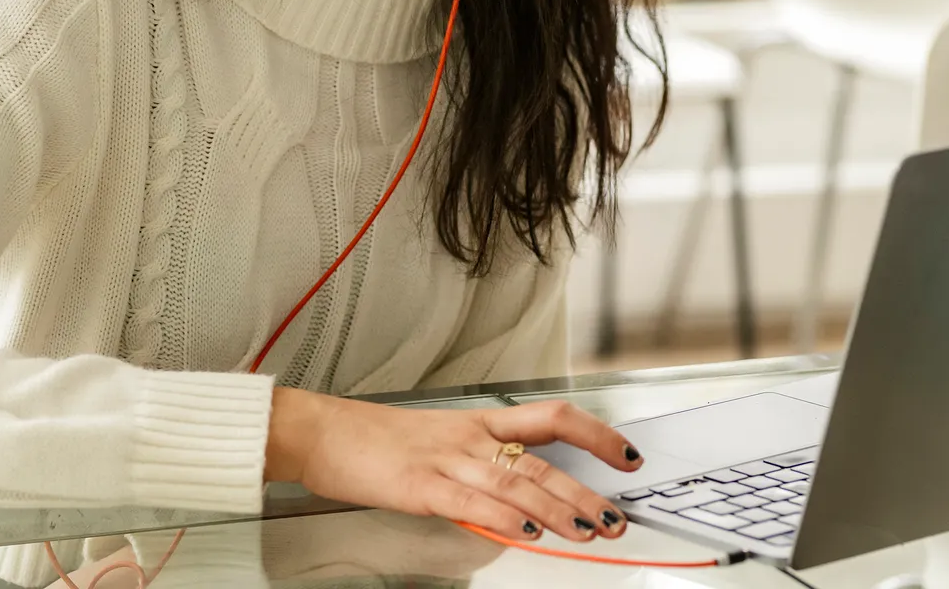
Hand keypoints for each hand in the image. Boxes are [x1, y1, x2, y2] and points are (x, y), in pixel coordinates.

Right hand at [265, 387, 641, 544]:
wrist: (322, 432)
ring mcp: (447, 459)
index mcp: (478, 422)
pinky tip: (526, 531)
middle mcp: (470, 437)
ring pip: (517, 481)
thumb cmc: (376, 440)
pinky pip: (472, 500)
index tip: (626, 454)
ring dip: (558, 507)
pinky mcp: (422, 484)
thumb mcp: (438, 443)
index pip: (551, 417)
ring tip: (587, 529)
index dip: (594, 433)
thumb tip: (519, 496)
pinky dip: (504, 517)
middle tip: (616, 514)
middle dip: (586, 488)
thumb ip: (479, 467)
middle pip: (543, 458)